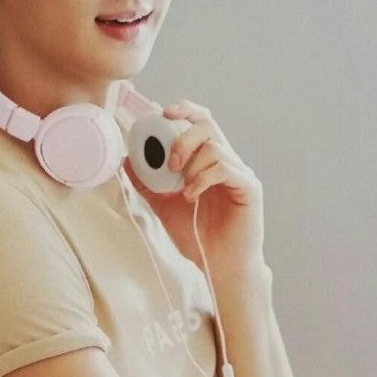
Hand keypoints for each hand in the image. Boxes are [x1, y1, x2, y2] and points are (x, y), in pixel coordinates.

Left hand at [121, 97, 265, 278]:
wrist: (217, 266)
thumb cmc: (196, 237)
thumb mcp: (163, 206)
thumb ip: (147, 183)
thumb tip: (126, 160)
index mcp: (208, 160)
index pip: (199, 122)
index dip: (183, 110)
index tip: (160, 112)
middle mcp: (227, 161)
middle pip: (208, 124)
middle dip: (183, 136)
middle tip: (170, 163)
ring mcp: (240, 173)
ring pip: (214, 146)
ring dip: (191, 165)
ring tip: (182, 190)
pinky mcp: (249, 187)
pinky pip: (225, 168)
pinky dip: (202, 178)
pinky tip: (191, 196)